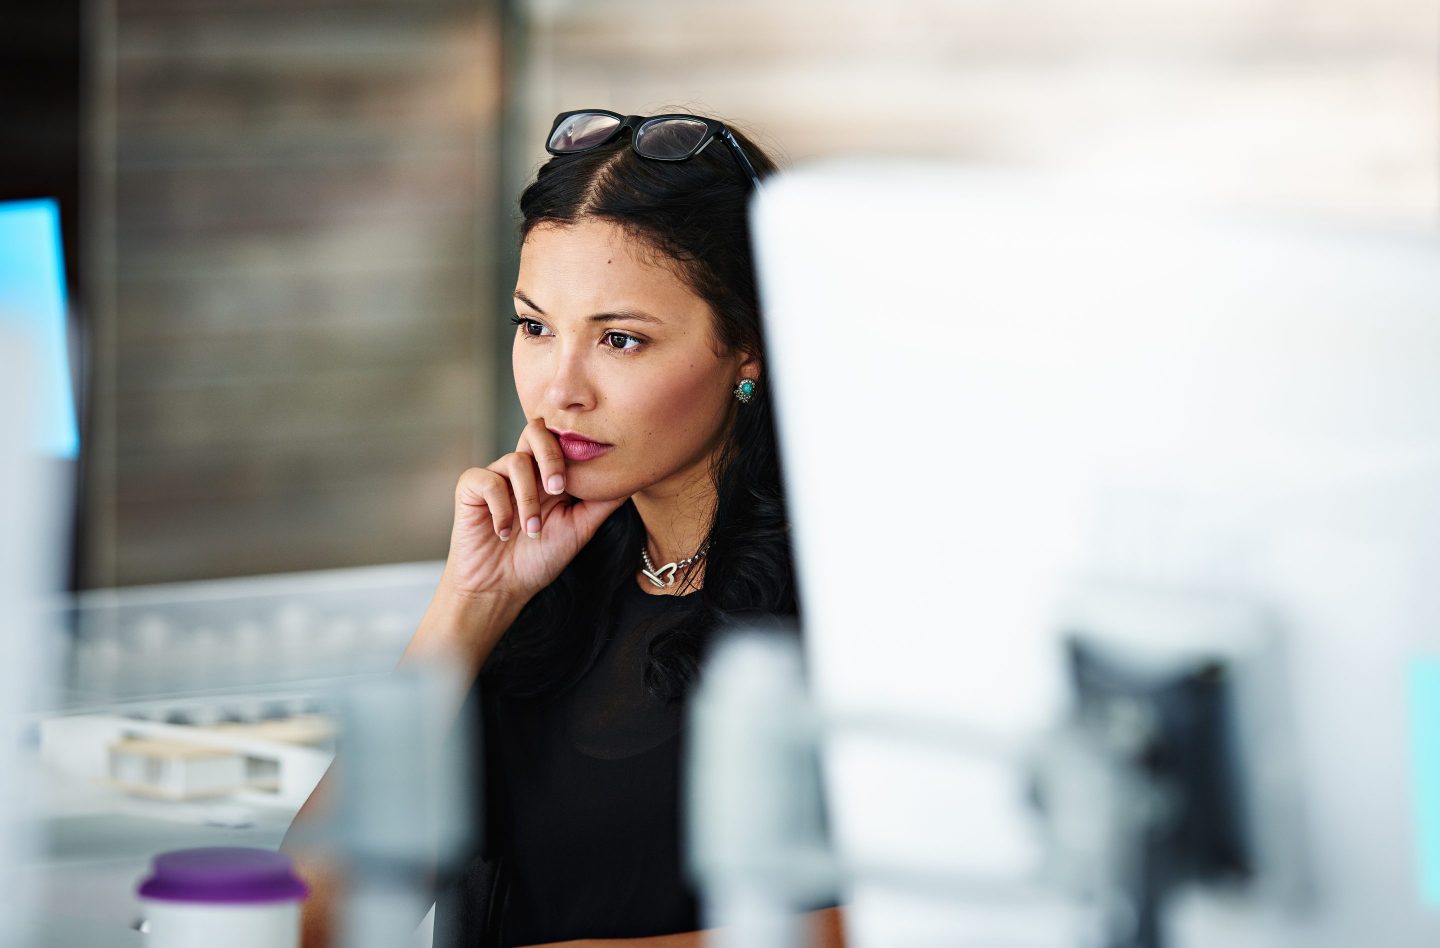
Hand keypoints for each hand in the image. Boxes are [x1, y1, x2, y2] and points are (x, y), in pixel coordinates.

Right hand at [441, 418, 625, 603]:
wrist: (500, 588)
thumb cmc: (539, 559)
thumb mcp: (580, 529)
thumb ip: (602, 502)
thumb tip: (632, 478)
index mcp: (549, 474)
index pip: (562, 440)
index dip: (574, 450)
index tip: (584, 481)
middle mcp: (524, 470)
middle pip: (536, 430)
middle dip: (551, 456)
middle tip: (559, 490)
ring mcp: (497, 476)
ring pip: (515, 460)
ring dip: (528, 499)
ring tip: (531, 530)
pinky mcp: (471, 487)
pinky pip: (487, 480)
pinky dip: (500, 508)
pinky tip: (503, 533)